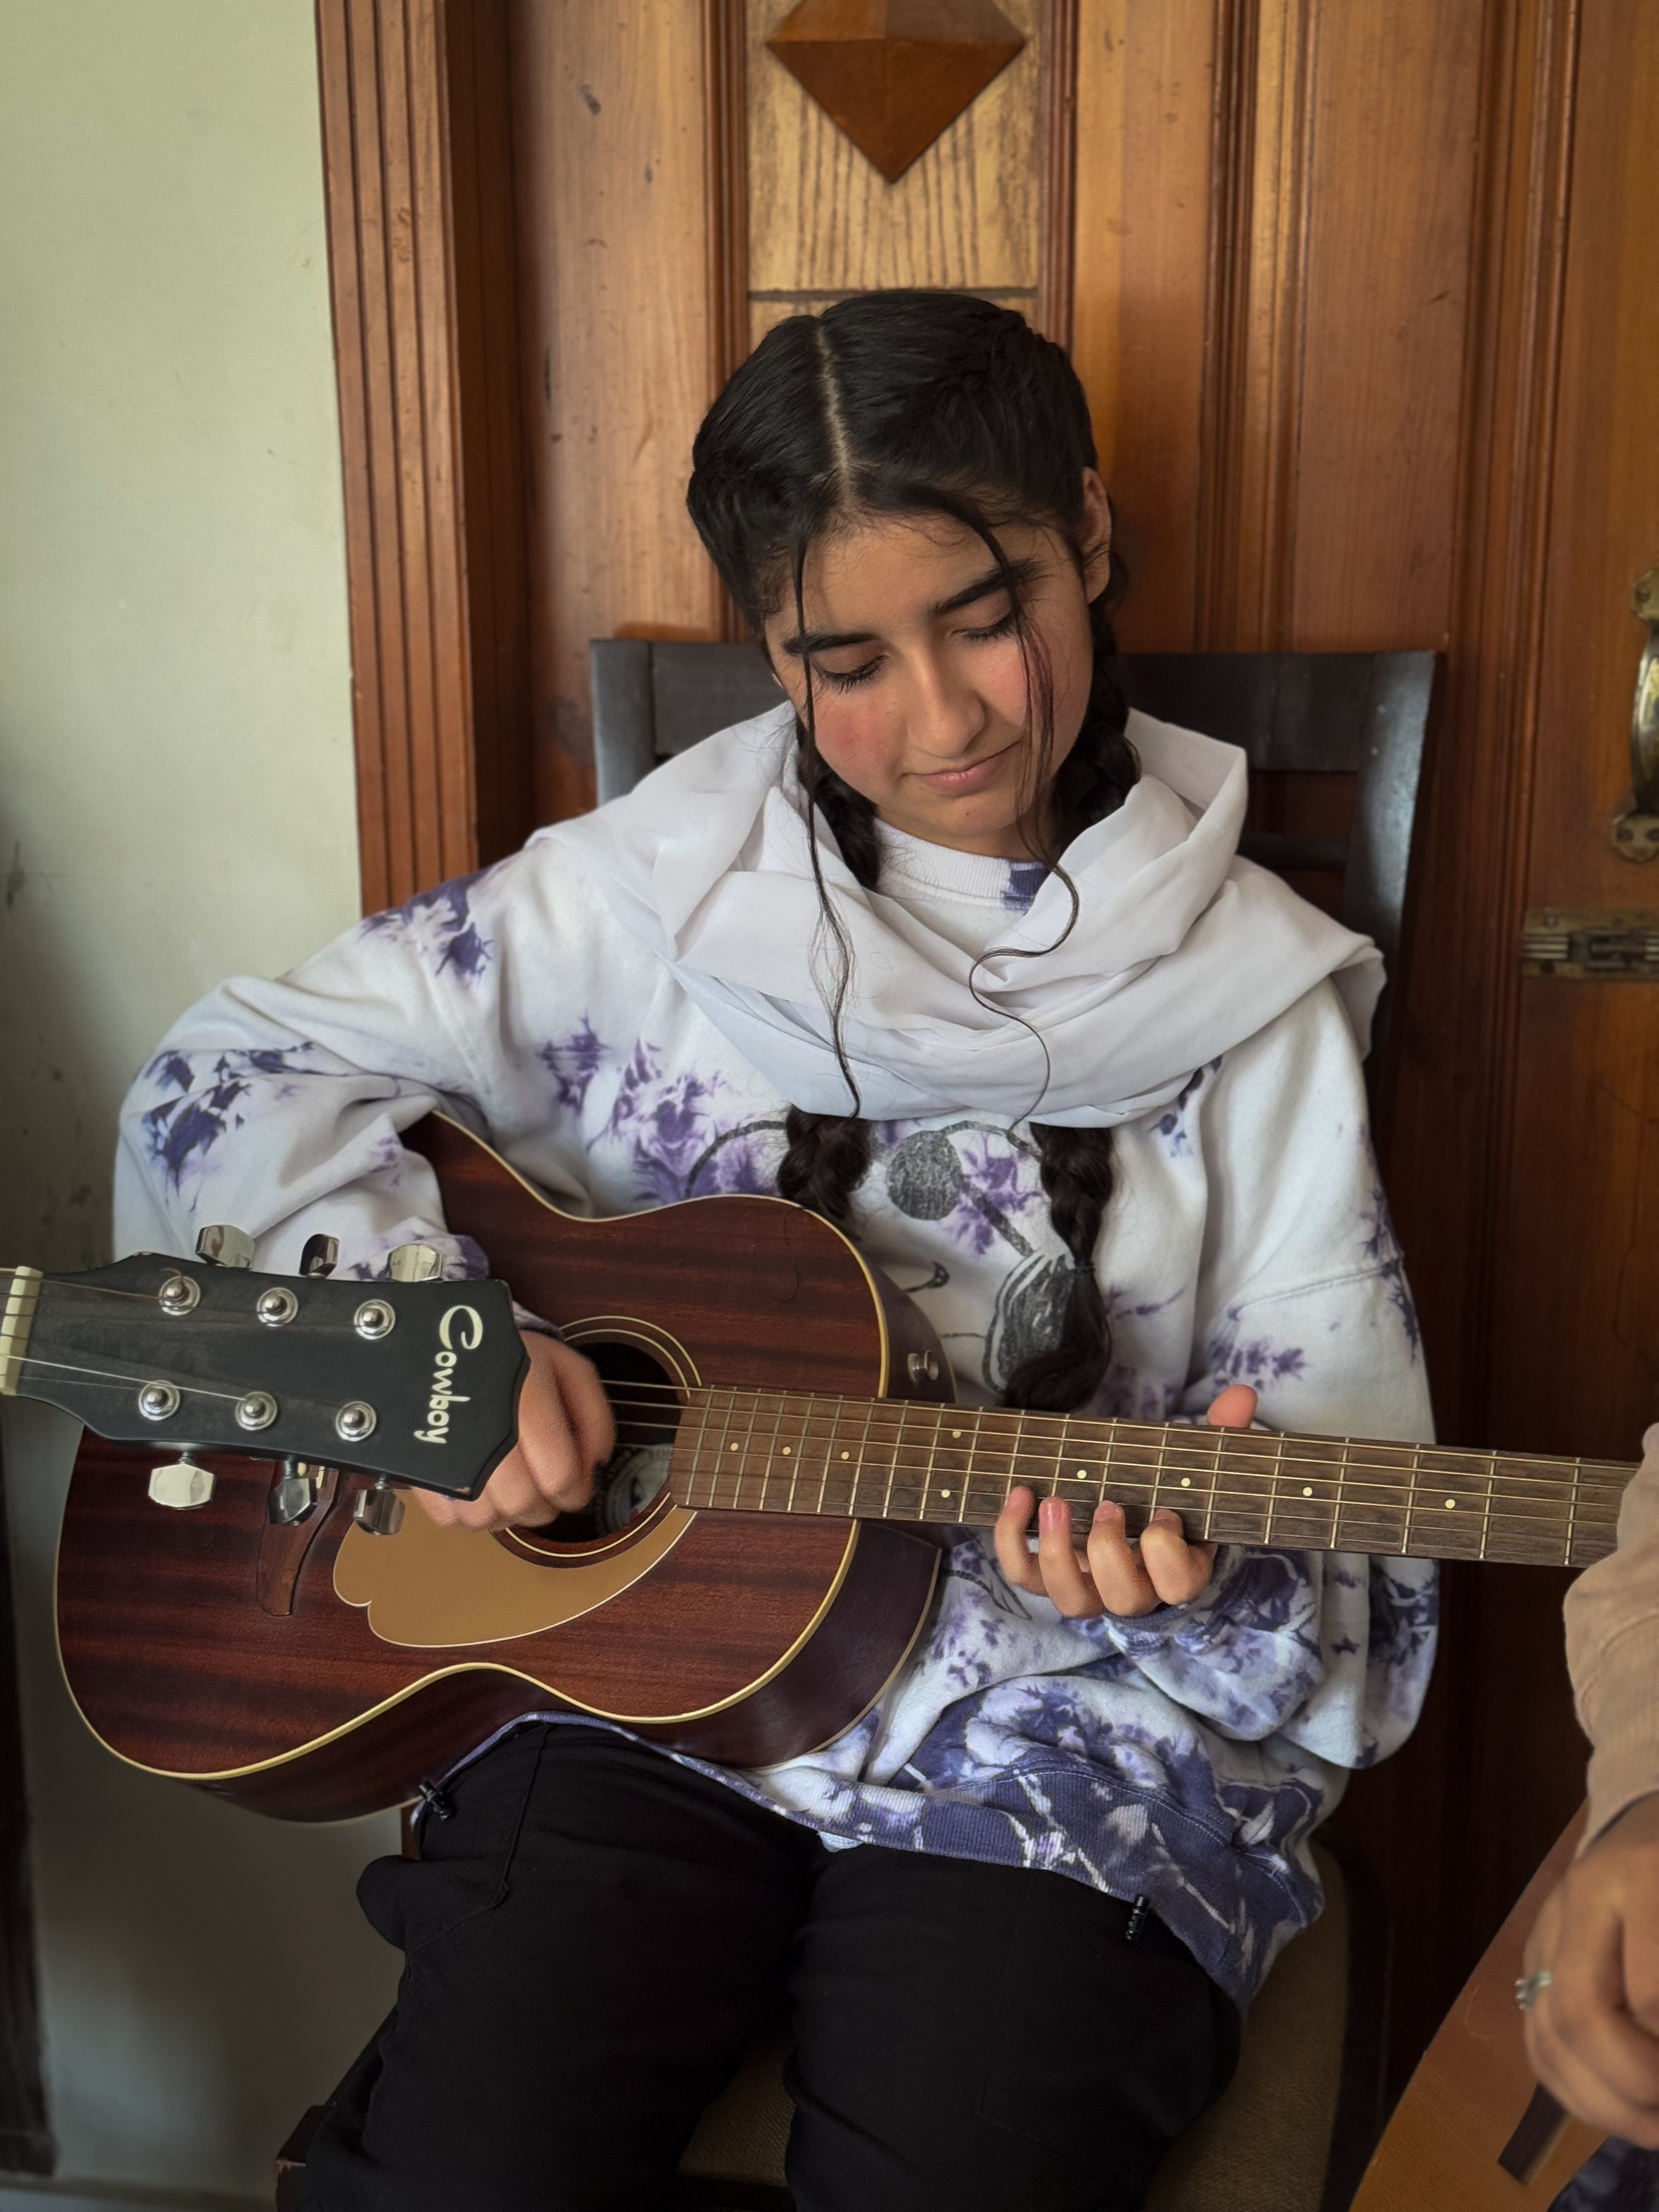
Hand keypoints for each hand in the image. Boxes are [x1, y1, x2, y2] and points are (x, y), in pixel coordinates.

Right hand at [413, 1330, 613, 1532]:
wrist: (444, 1340)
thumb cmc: (513, 1358)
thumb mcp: (568, 1369)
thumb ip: (595, 1417)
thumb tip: (596, 1465)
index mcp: (524, 1400)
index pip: (558, 1476)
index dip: (576, 1491)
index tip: (577, 1487)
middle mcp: (482, 1429)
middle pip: (521, 1503)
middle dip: (543, 1505)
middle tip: (544, 1489)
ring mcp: (445, 1450)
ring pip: (485, 1518)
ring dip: (506, 1512)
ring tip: (512, 1485)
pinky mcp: (419, 1465)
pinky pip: (449, 1518)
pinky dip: (470, 1514)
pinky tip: (482, 1489)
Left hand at [993, 1384, 1256, 1617]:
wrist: (1126, 1507)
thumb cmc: (1164, 1491)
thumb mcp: (1194, 1467)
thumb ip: (1220, 1435)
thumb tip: (1241, 1395)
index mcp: (1178, 1569)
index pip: (1179, 1584)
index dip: (1168, 1555)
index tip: (1164, 1514)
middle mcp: (1134, 1589)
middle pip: (1124, 1598)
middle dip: (1110, 1554)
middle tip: (1106, 1507)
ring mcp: (1089, 1588)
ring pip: (1071, 1601)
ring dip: (1057, 1553)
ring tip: (1052, 1501)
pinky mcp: (1046, 1576)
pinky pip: (1022, 1574)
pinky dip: (1011, 1540)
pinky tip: (1018, 1496)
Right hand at [1522, 1793, 1658, 2144]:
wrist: (1653, 1807)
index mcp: (1641, 1876)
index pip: (1648, 1997)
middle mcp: (1579, 1900)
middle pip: (1579, 2015)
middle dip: (1634, 2088)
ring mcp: (1547, 1928)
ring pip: (1546, 2035)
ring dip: (1603, 2105)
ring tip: (1655, 2128)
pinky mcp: (1534, 1956)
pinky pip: (1536, 2039)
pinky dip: (1574, 2090)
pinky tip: (1617, 2110)